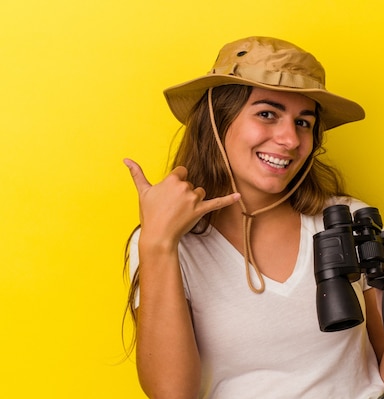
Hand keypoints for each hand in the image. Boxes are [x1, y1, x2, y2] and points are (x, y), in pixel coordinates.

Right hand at [124, 158, 239, 243]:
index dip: (176, 182)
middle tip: (171, 206)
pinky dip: (228, 199)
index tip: (169, 193)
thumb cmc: (149, 214)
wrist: (158, 236)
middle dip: (183, 193)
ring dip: (194, 199)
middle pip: (189, 183)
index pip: (181, 172)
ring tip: (181, 212)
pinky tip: (238, 196)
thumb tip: (126, 159)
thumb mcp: (143, 192)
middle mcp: (184, 187)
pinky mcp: (201, 210)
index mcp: (172, 180)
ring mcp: (194, 199)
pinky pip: (217, 202)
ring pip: (199, 192)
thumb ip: (137, 174)